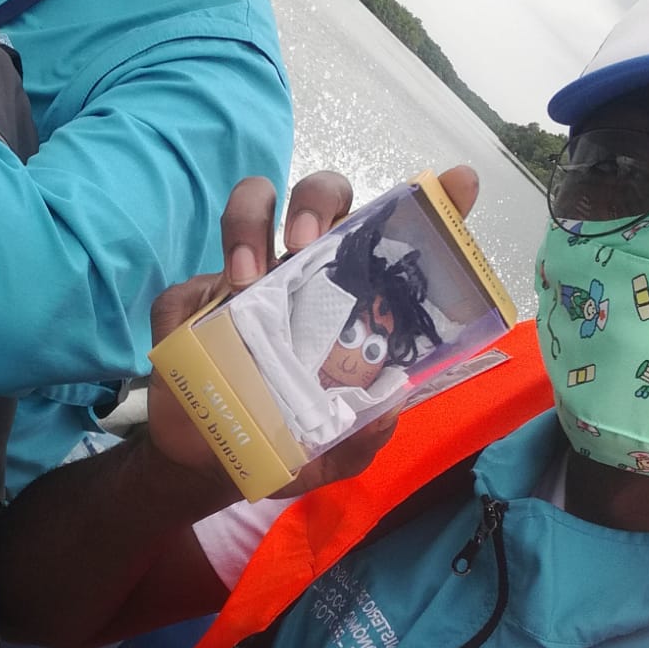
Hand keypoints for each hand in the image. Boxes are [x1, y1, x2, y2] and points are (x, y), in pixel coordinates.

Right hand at [146, 164, 480, 495]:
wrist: (209, 465)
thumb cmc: (284, 440)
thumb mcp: (336, 448)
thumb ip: (365, 430)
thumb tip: (389, 404)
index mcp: (348, 296)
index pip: (392, 238)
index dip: (432, 203)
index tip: (459, 182)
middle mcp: (302, 273)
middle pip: (320, 198)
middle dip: (317, 202)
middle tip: (308, 239)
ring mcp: (245, 280)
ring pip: (251, 207)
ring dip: (249, 225)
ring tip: (249, 276)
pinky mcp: (191, 303)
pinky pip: (189, 285)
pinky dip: (196, 296)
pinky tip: (208, 321)